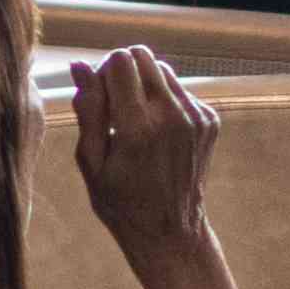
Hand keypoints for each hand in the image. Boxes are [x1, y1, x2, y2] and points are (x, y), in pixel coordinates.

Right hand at [68, 46, 248, 288]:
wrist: (171, 232)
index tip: (98, 99)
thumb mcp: (92, 162)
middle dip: (123, 71)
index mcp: (138, 127)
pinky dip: (165, 102)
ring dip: (144, 85)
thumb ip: (87, 110)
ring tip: (135, 123)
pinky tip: (157, 134)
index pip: (120, 60)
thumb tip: (80, 65)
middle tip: (114, 107)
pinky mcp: (209, 121)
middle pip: (143, 55)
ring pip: (163, 70)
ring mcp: (196, 117)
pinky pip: (181, 91)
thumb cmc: (121, 202)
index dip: (102, 73)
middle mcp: (172, 116)